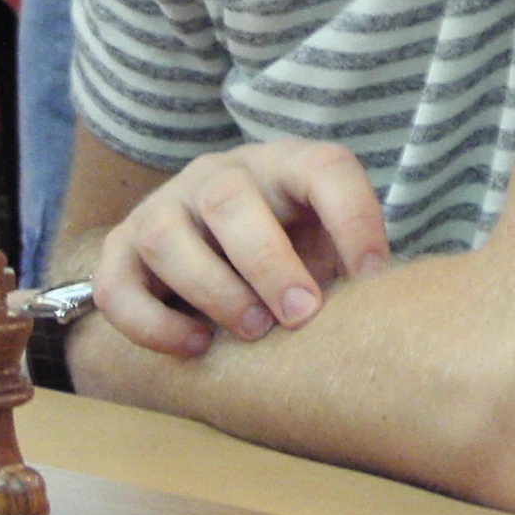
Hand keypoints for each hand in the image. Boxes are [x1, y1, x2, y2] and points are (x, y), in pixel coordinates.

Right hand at [94, 140, 389, 357]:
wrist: (208, 253)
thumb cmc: (291, 255)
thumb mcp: (328, 248)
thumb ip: (355, 268)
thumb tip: (397, 314)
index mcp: (285, 167)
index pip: (324, 167)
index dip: (354, 217)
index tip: (375, 275)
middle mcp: (219, 176)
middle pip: (228, 196)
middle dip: (267, 260)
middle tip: (301, 313)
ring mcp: (163, 208)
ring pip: (164, 235)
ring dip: (211, 287)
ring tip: (252, 330)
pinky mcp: (121, 252)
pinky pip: (117, 285)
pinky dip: (152, 324)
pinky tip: (195, 347)